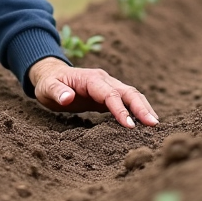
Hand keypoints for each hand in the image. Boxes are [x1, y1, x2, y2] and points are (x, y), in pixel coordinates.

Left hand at [27, 57, 158, 128]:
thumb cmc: (49, 83)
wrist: (50, 75)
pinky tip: (145, 122)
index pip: (110, 94)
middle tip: (153, 125)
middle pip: (128, 92)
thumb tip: (68, 98)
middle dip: (141, 107)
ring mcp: (108, 86)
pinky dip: (138, 110)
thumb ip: (57, 92)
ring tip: (154, 124)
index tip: (130, 126)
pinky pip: (126, 101)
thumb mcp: (47, 88)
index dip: (121, 109)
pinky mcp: (108, 95)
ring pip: (131, 95)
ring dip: (143, 107)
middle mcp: (104, 80)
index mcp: (91, 79)